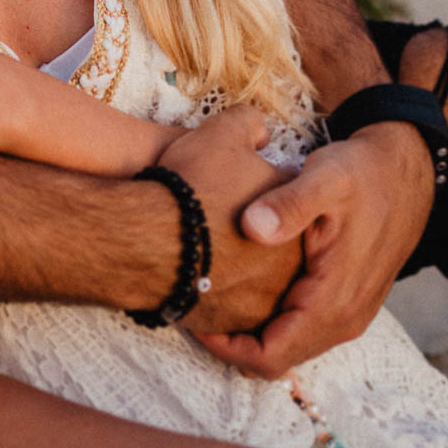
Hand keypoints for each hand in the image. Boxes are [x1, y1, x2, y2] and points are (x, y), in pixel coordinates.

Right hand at [153, 108, 303, 336]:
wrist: (149, 238)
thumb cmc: (191, 184)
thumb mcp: (222, 133)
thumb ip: (249, 124)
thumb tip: (260, 134)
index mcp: (299, 216)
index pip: (289, 202)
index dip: (260, 192)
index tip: (234, 189)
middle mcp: (293, 262)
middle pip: (278, 245)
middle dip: (255, 237)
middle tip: (219, 222)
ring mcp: (268, 297)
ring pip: (258, 280)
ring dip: (237, 268)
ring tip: (203, 248)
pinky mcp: (239, 323)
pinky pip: (233, 308)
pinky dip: (218, 292)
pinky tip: (193, 272)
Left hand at [198, 119, 434, 377]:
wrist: (406, 174)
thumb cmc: (363, 174)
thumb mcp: (326, 178)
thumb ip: (289, 205)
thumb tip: (251, 227)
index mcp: (334, 300)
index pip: (271, 356)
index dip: (226, 347)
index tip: (191, 315)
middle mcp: (343, 319)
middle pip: (275, 358)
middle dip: (230, 340)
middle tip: (191, 301)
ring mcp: (346, 315)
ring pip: (286, 346)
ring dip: (248, 331)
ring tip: (209, 292)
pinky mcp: (345, 304)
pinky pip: (298, 329)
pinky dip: (268, 319)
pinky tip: (242, 285)